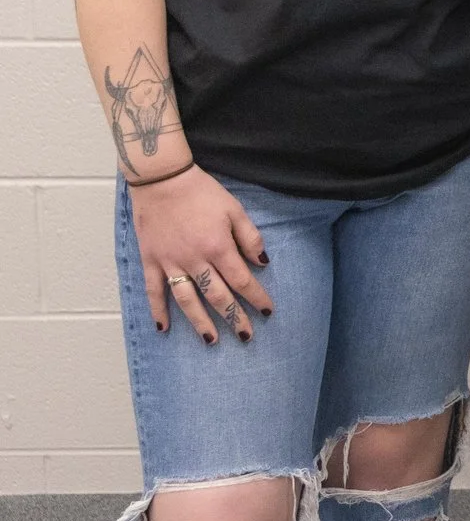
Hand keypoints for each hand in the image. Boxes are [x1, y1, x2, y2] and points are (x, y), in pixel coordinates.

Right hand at [130, 149, 271, 343]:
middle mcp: (194, 260)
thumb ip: (250, 238)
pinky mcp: (150, 260)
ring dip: (200, 322)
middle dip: (234, 318)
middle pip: (217, 296)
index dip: (257, 297)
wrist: (162, 180)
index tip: (268, 311)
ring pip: (187, 300)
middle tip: (246, 336)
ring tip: (211, 340)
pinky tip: (163, 328)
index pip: (242, 280)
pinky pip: (154, 291)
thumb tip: (263, 263)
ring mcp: (170, 262)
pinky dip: (157, 310)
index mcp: (218, 247)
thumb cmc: (201, 192)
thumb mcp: (234, 209)